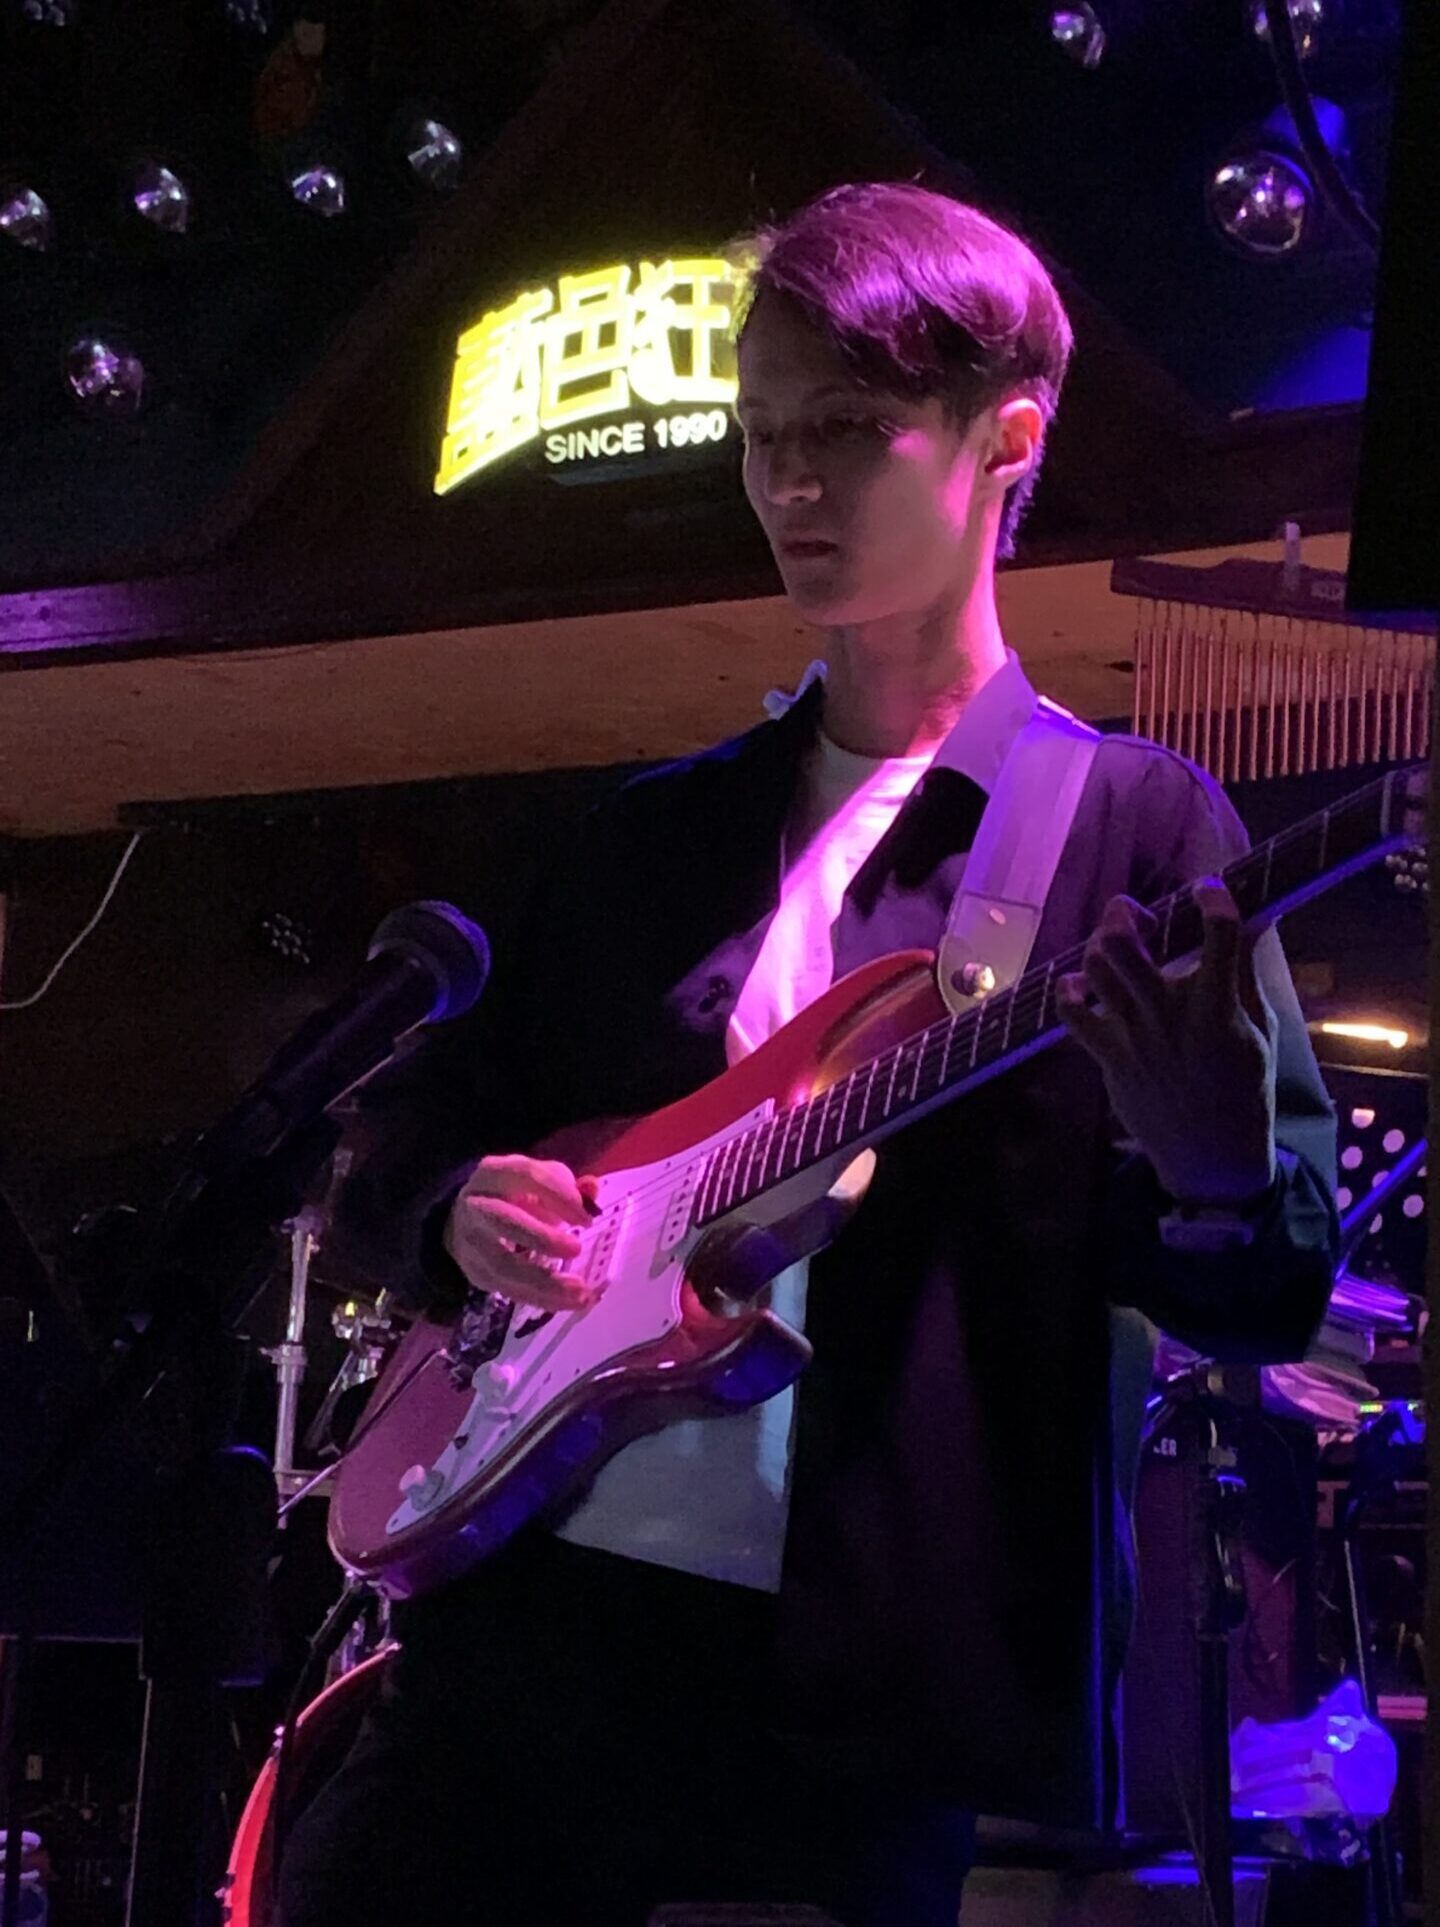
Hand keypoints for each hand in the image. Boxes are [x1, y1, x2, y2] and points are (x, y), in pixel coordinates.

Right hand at [444, 1153, 598, 1310]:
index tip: (586, 1219)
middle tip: (576, 1250)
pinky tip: (567, 1302)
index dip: (558, 1196)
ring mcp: (470, 1242)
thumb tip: (591, 1189)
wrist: (463, 1219)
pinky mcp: (474, 1272)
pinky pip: (506, 1289)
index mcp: (495, 1172)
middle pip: (503, 1220)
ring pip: (502, 1265)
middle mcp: (476, 1204)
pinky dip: (539, 1298)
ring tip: (580, 1292)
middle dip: (541, 1237)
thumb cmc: (512, 1195)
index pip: (526, 1175)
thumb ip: (567, 1186)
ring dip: (544, 1282)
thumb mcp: (537, 1181)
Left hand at [1055, 879, 1277, 1204]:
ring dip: (1101, 946)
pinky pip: (1073, 1015)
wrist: (1213, 1157)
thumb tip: (1255, 921)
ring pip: (1096, 969)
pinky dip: (1072, 991)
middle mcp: (1171, 1016)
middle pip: (1124, 945)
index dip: (1215, 899)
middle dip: (1124, 913)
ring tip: (1117, 949)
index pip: (1219, 934)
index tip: (1210, 890)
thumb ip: (1249, 974)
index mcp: (1219, 1008)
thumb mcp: (1262, 1031)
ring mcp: (1134, 1037)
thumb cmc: (1245, 1089)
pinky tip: (1085, 985)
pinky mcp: (1110, 1059)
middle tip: (1139, 915)